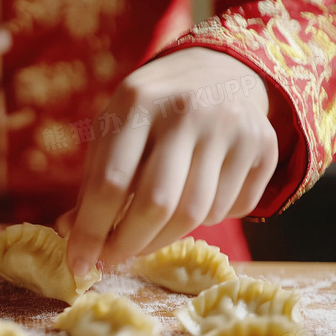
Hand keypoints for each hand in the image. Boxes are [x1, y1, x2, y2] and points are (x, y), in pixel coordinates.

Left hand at [60, 48, 277, 274]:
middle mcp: (187, 110)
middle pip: (158, 204)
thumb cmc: (153, 111)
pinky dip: (208, 219)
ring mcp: (231, 126)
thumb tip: (71, 235)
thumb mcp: (115, 129)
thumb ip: (94, 181)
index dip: (92, 231)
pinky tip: (195, 199)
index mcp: (137, 102)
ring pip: (197, 214)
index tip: (79, 265)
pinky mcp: (264, 145)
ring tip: (148, 232)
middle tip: (113, 261)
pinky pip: (233, 209)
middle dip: (130, 245)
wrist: (222, 70)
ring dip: (165, 238)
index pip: (110, 182)